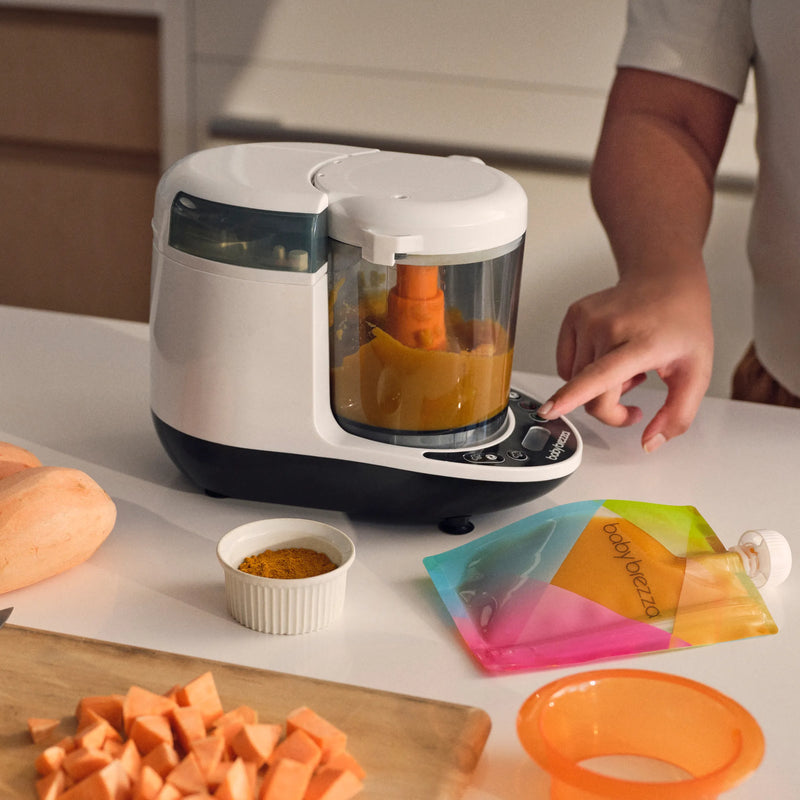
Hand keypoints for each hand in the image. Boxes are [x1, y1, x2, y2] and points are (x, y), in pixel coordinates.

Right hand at [537, 271, 712, 451]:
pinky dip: (583, 368)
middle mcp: (610, 328)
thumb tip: (648, 443)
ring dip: (598, 383)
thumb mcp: (696, 373)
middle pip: (590, 393)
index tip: (551, 408)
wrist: (665, 280)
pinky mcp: (573, 315)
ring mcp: (588, 319)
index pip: (601, 374)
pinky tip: (606, 351)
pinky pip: (565, 364)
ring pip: (576, 380)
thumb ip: (677, 416)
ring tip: (624, 360)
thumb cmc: (681, 324)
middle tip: (636, 388)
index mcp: (642, 343)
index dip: (573, 395)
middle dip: (610, 405)